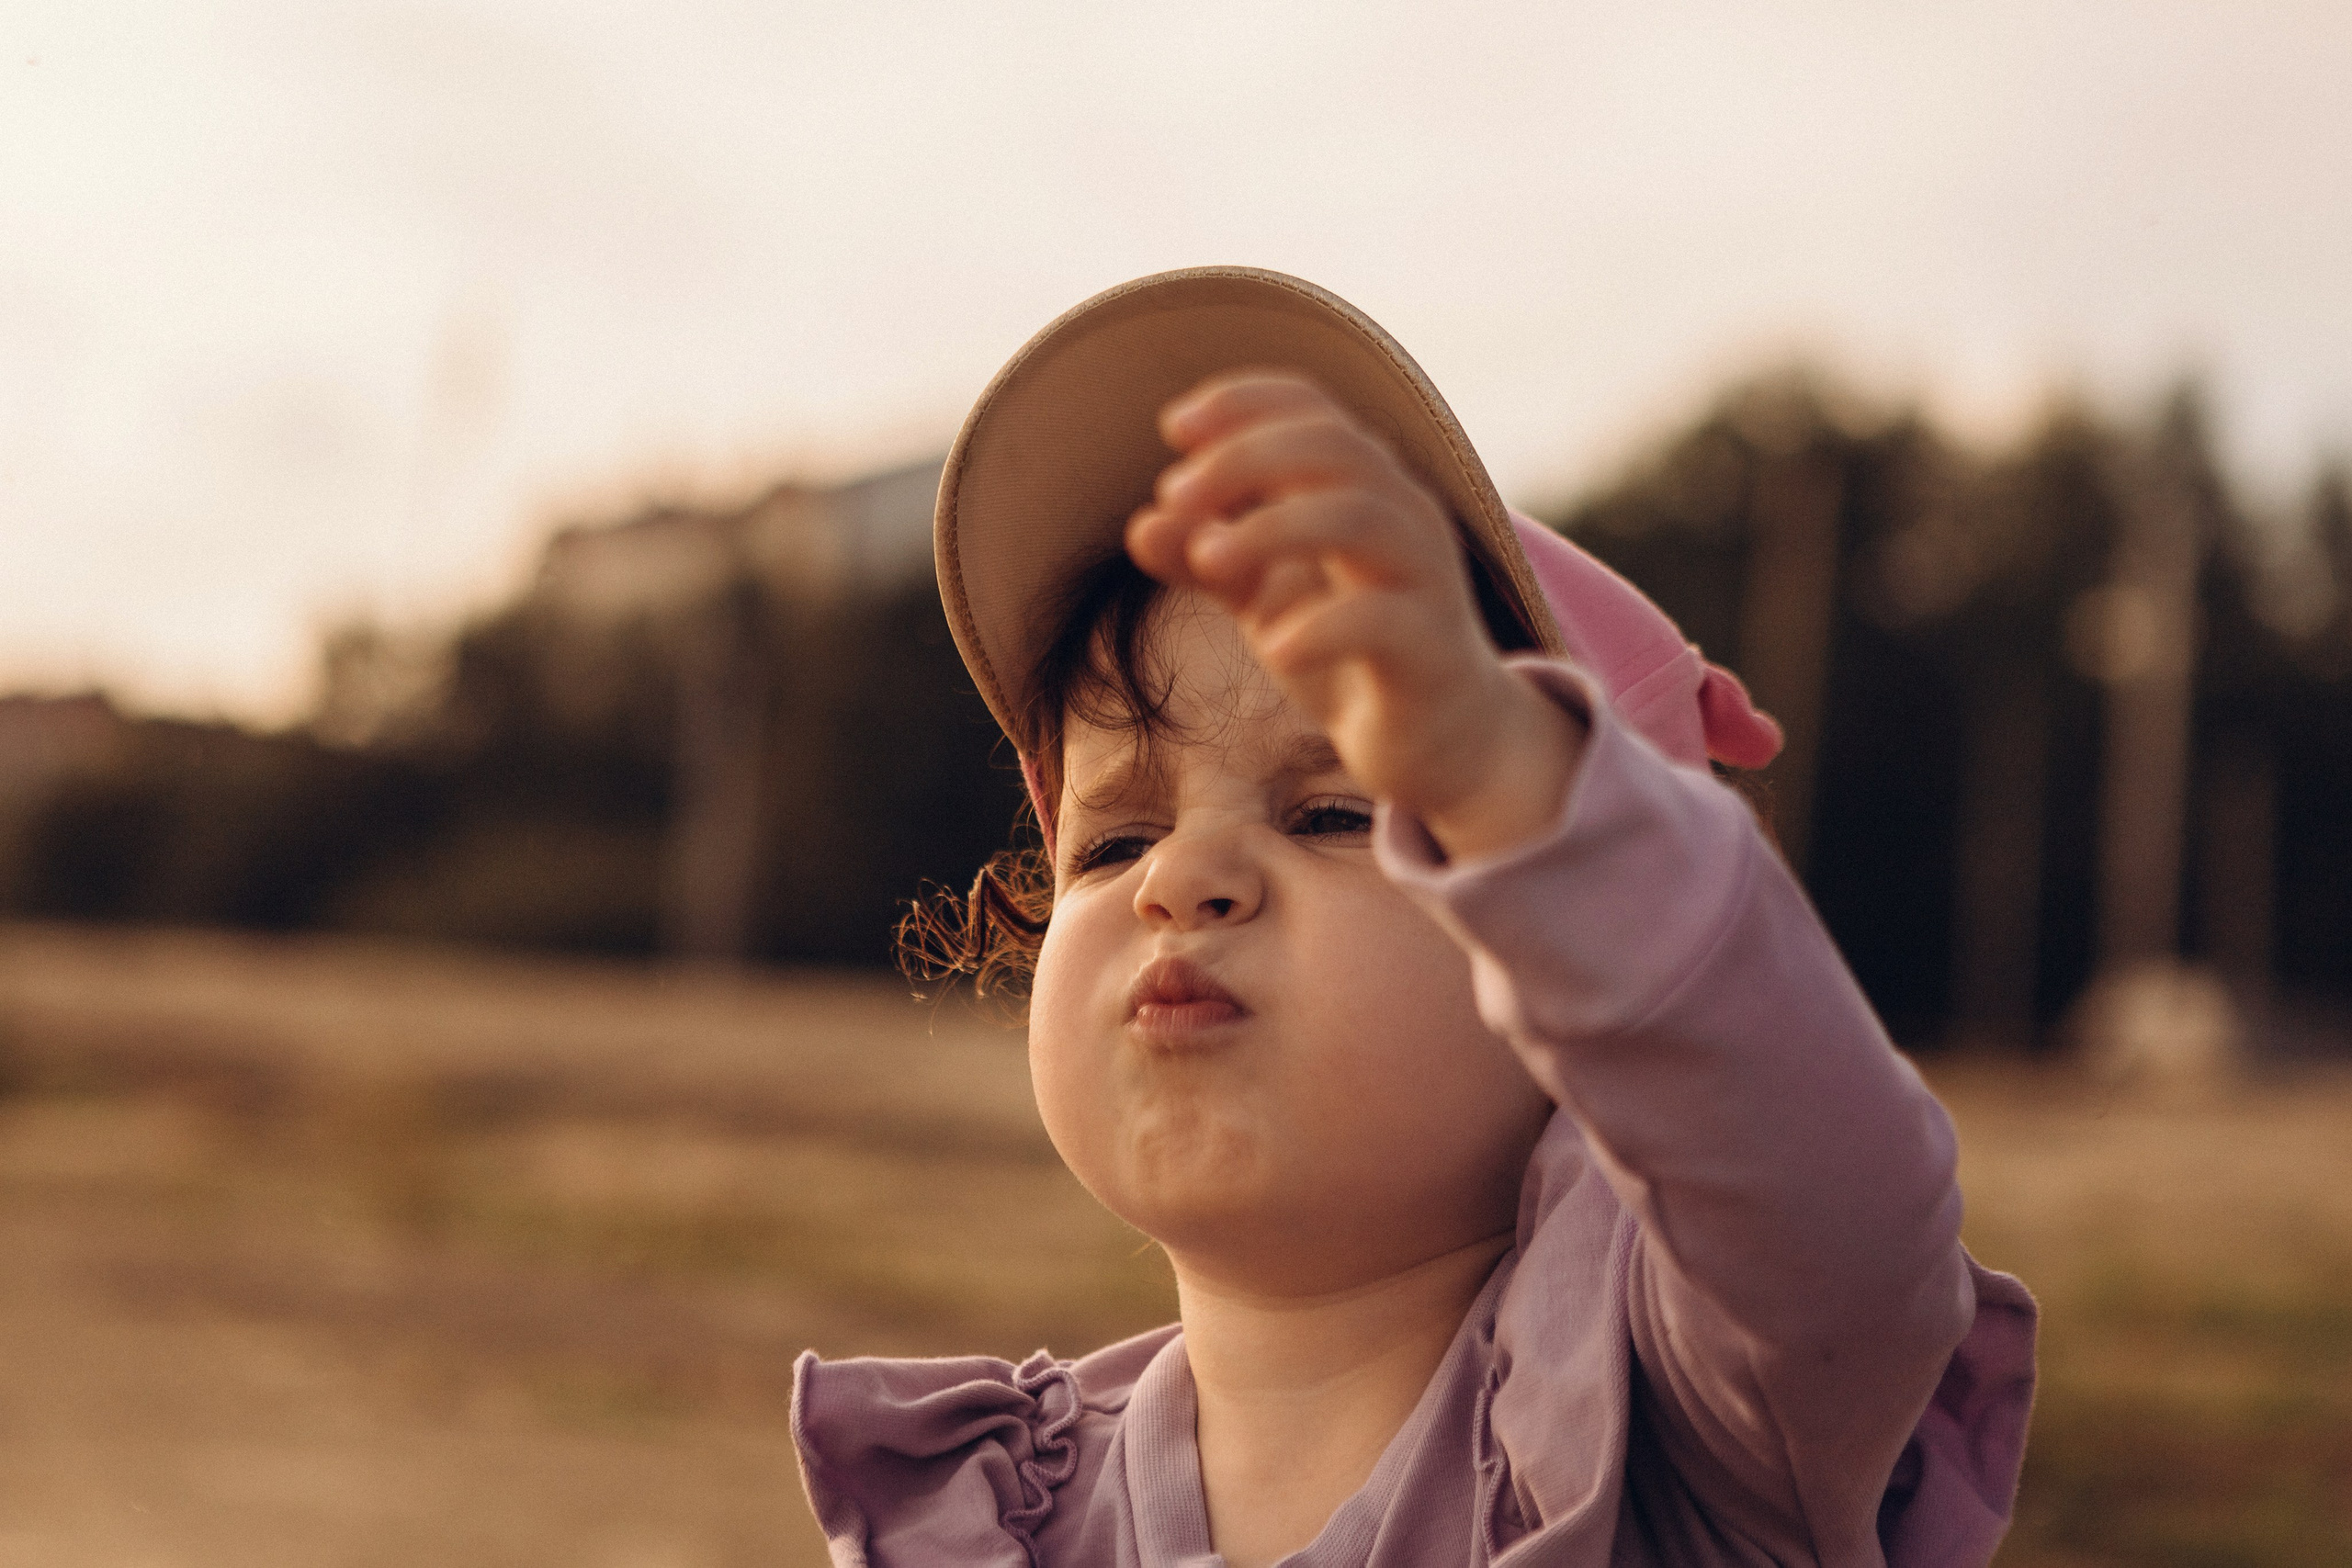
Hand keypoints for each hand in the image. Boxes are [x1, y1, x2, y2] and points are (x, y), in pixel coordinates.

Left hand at [1124, 370, 1584, 861]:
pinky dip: (1321, 625)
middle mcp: (1404, 515)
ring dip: (1272, 527)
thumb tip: (1141, 526)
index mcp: (1364, 488)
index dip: (1245, 404)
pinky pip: (1382, 620)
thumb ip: (1210, 560)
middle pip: (1334, 447)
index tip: (1174, 428)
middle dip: (1244, 459)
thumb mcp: (1265, 599)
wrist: (1436, 744)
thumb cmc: (1349, 651)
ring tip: (1206, 558)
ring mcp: (1425, 579)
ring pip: (1362, 516)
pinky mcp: (1431, 649)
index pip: (1313, 409)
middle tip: (1175, 493)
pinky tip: (1272, 646)